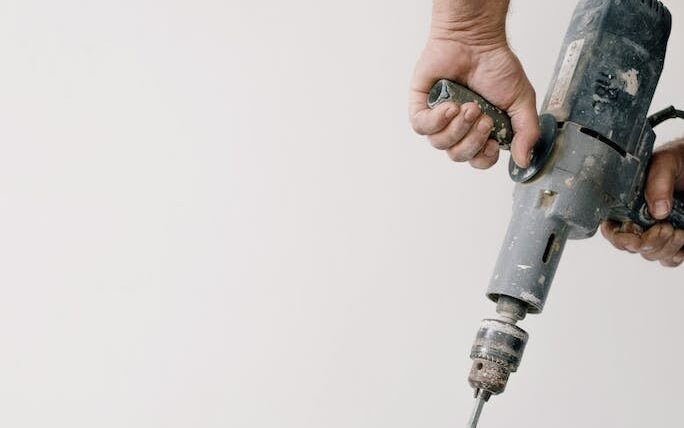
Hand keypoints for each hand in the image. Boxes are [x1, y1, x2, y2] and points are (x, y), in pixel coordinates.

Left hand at [409, 4, 539, 168]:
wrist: (475, 39)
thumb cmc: (496, 66)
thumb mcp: (521, 100)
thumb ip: (526, 131)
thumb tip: (524, 160)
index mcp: (480, 130)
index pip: (478, 159)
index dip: (484, 157)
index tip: (493, 142)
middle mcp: (458, 128)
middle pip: (458, 155)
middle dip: (472, 140)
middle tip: (482, 117)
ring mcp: (438, 119)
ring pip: (440, 143)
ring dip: (458, 127)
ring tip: (468, 105)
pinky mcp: (420, 107)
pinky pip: (421, 127)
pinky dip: (436, 120)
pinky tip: (450, 106)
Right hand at [600, 140, 683, 266]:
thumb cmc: (679, 160)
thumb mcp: (666, 162)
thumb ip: (657, 182)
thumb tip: (658, 210)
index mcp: (626, 202)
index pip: (611, 228)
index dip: (619, 238)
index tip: (635, 238)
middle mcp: (638, 219)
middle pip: (631, 246)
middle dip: (650, 243)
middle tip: (667, 227)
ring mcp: (655, 231)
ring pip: (651, 255)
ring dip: (666, 248)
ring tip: (680, 230)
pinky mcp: (673, 241)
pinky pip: (668, 259)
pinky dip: (675, 255)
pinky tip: (681, 239)